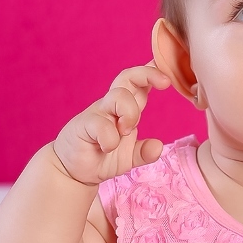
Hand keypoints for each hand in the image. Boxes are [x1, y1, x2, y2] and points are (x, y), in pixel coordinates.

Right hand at [52, 61, 170, 184]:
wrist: (73, 170)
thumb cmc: (102, 156)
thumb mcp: (129, 157)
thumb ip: (144, 152)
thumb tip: (158, 147)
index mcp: (126, 109)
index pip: (140, 84)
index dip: (154, 74)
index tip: (169, 73)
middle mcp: (112, 106)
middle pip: (128, 77)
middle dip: (148, 74)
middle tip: (165, 84)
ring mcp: (98, 113)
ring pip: (118, 96)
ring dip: (129, 113)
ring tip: (124, 132)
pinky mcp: (83, 125)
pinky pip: (101, 124)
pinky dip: (109, 138)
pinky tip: (107, 147)